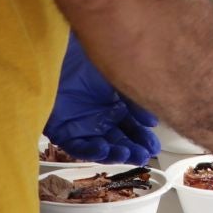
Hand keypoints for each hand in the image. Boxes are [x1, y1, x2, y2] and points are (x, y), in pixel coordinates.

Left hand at [45, 34, 160, 166]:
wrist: (57, 57)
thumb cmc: (85, 62)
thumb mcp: (118, 81)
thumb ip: (135, 103)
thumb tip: (152, 122)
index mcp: (114, 107)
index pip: (132, 129)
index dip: (143, 139)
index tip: (154, 147)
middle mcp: (100, 119)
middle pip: (119, 141)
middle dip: (133, 150)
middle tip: (144, 155)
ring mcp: (82, 127)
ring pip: (102, 147)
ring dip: (115, 154)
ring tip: (128, 155)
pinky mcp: (64, 132)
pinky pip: (79, 147)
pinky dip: (92, 151)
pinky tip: (104, 149)